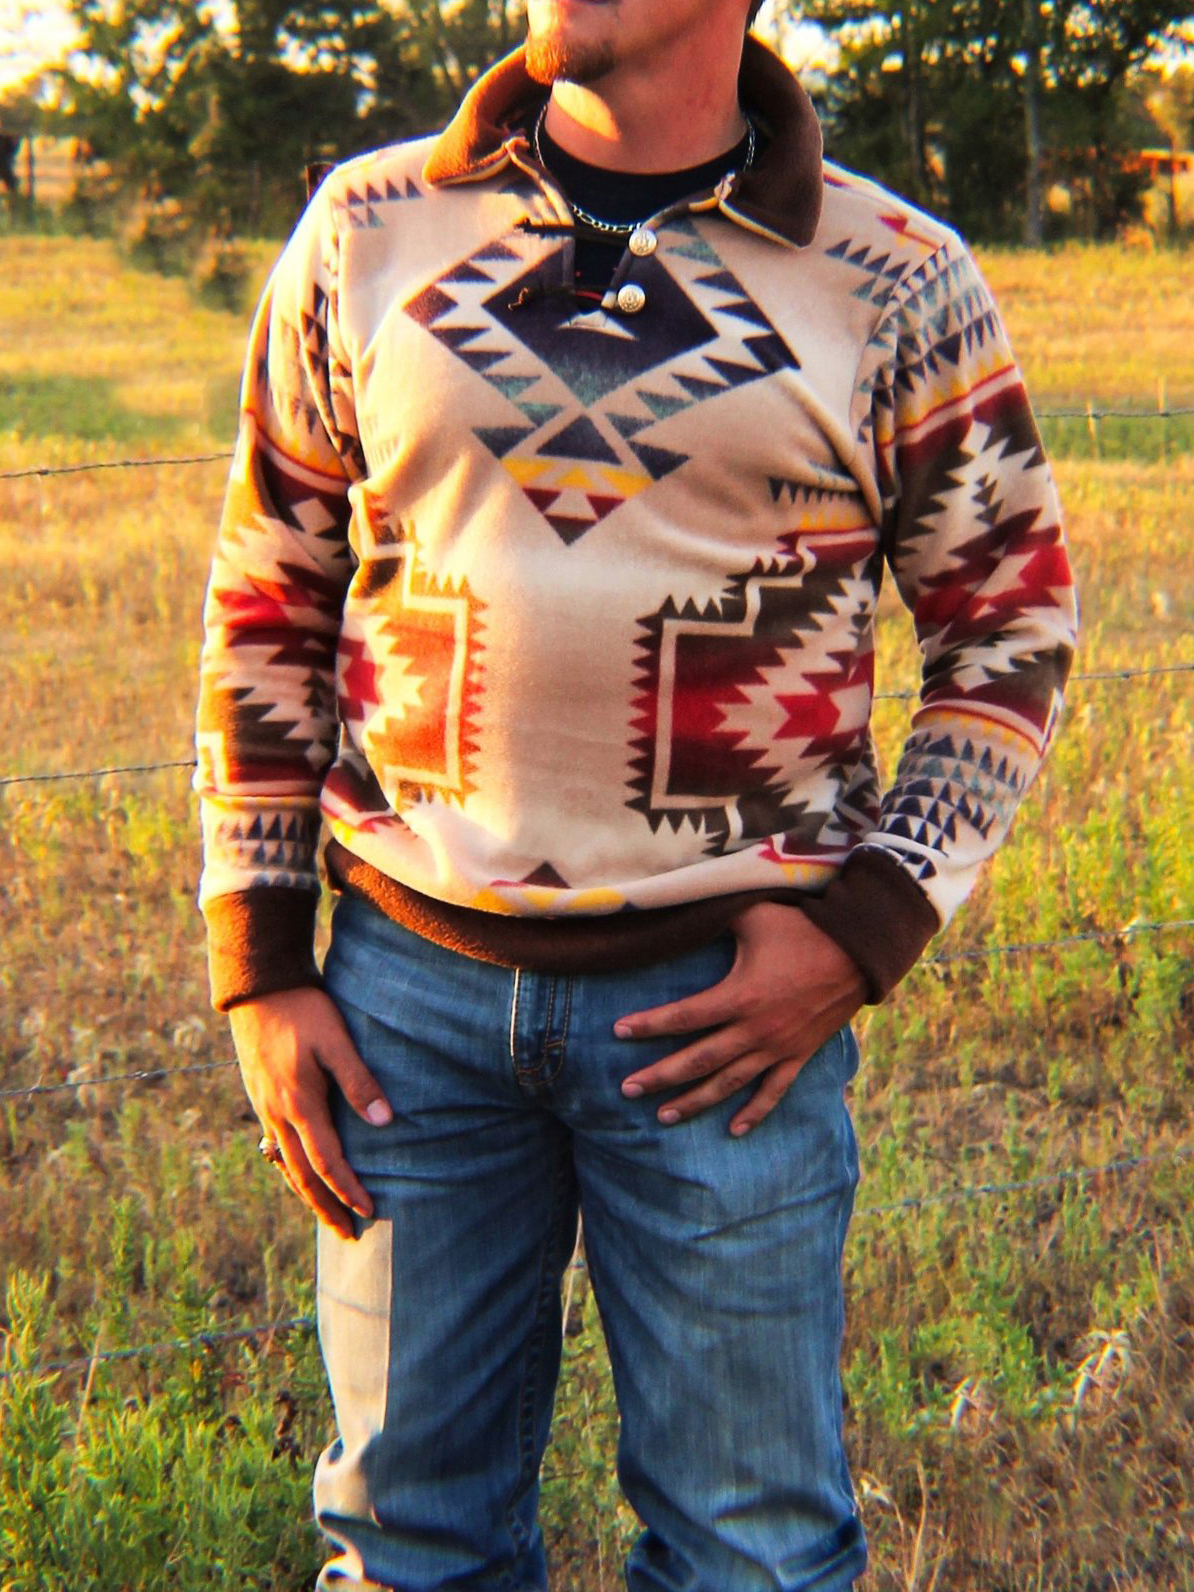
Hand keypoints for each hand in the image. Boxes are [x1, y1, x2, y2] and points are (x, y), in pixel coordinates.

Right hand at [229, 987, 392, 1238]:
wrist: (256, 988)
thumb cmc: (302, 1010)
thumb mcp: (336, 1040)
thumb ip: (359, 1080)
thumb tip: (384, 1121)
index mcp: (299, 1105)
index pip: (328, 1163)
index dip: (349, 1190)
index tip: (370, 1211)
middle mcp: (277, 1114)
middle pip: (303, 1176)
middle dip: (326, 1207)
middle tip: (347, 1233)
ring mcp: (264, 1107)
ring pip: (285, 1165)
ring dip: (306, 1193)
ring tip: (325, 1214)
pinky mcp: (259, 1097)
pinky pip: (275, 1146)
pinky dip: (289, 1169)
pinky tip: (298, 1172)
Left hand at [615, 903, 865, 1135]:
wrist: (859, 950)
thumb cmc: (803, 927)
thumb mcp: (754, 915)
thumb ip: (716, 916)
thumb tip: (682, 906)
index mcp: (739, 996)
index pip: (683, 1017)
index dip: (648, 1025)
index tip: (617, 1031)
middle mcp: (755, 1029)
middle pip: (697, 1060)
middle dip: (659, 1076)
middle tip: (626, 1090)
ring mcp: (778, 1047)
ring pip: (729, 1083)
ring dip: (695, 1101)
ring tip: (663, 1116)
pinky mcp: (800, 1055)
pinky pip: (774, 1090)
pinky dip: (755, 1112)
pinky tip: (734, 1130)